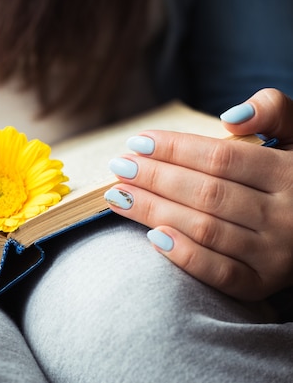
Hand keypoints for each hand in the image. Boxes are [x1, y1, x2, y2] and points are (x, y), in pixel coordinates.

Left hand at [105, 88, 292, 300]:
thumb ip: (273, 111)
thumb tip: (229, 119)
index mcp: (291, 174)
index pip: (222, 159)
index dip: (175, 149)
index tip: (136, 142)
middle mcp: (286, 215)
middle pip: (207, 194)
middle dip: (155, 178)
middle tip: (119, 167)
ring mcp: (276, 254)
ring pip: (206, 231)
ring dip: (155, 212)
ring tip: (118, 196)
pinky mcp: (264, 284)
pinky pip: (221, 275)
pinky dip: (186, 257)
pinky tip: (152, 237)